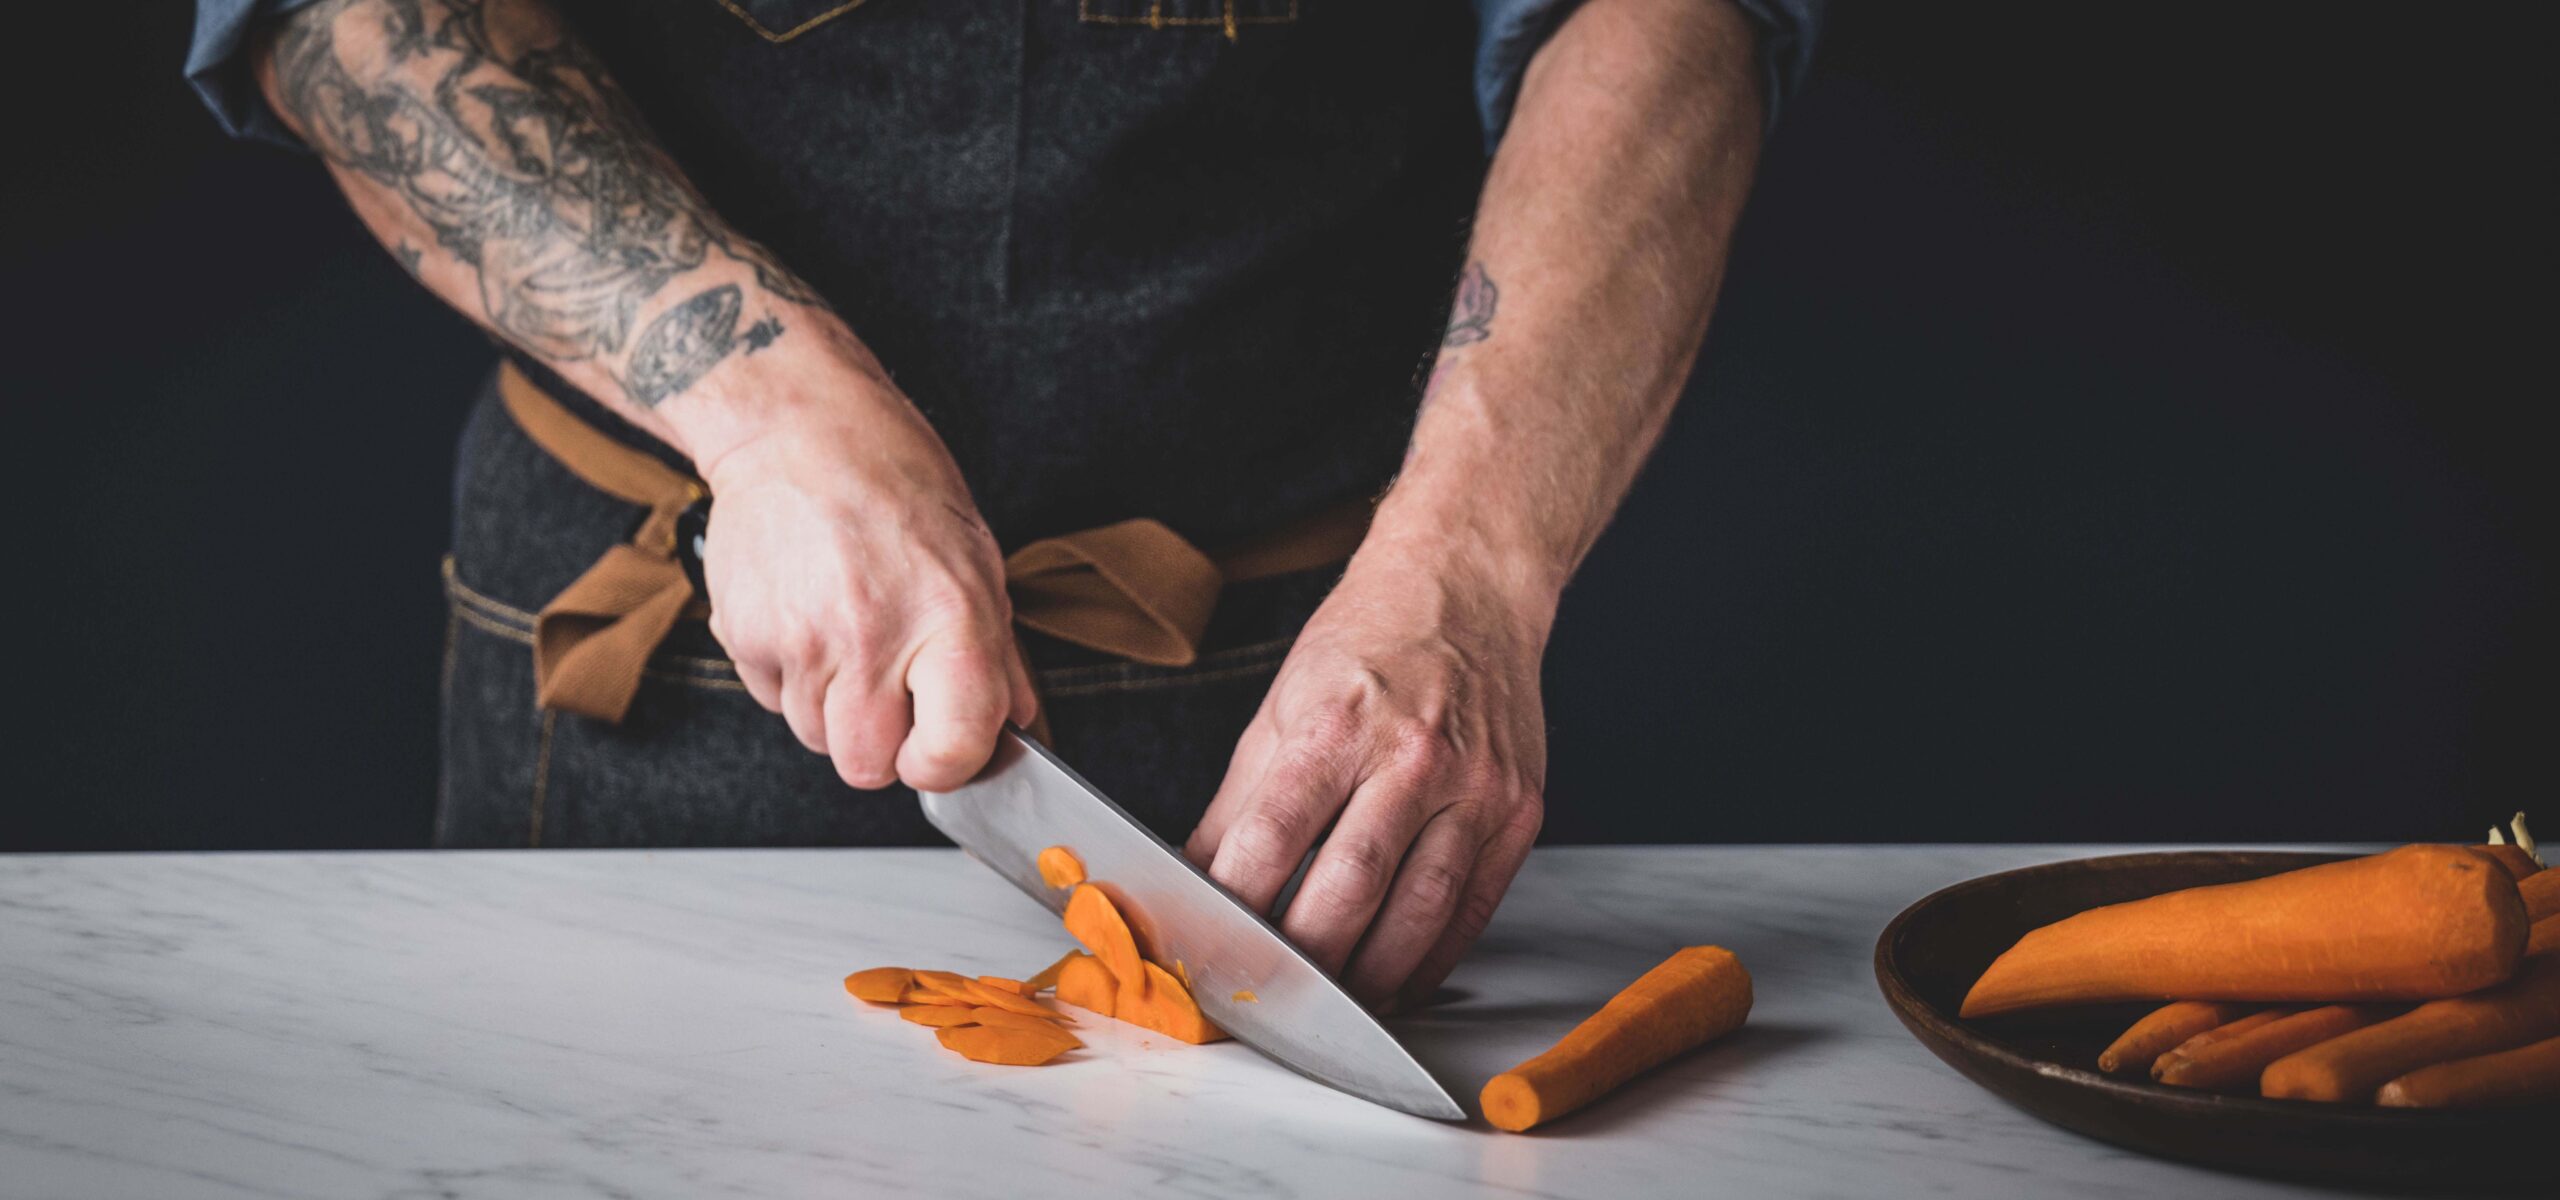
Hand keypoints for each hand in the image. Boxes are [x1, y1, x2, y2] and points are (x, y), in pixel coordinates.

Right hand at [691, 371, 1034, 791]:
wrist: (798, 428)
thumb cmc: (895, 483)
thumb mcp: (975, 558)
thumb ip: (997, 655)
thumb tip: (1015, 724)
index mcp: (948, 619)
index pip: (951, 751)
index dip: (947, 763)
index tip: (942, 747)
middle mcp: (872, 636)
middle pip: (865, 767)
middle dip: (881, 744)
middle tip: (891, 691)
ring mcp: (800, 639)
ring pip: (814, 737)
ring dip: (833, 707)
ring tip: (848, 633)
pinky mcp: (743, 634)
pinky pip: (771, 698)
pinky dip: (790, 674)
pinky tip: (808, 617)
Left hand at [1185, 542, 1548, 1009]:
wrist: (1470, 586)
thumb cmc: (1368, 643)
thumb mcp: (1281, 704)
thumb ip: (1239, 803)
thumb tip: (1195, 884)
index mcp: (1338, 722)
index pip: (1274, 839)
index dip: (1236, 907)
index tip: (1208, 950)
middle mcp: (1413, 756)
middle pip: (1350, 888)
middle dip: (1302, 959)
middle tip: (1267, 996)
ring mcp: (1476, 788)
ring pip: (1419, 913)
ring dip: (1369, 977)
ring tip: (1329, 1005)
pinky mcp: (1518, 812)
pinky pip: (1472, 909)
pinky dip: (1432, 958)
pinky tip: (1397, 980)